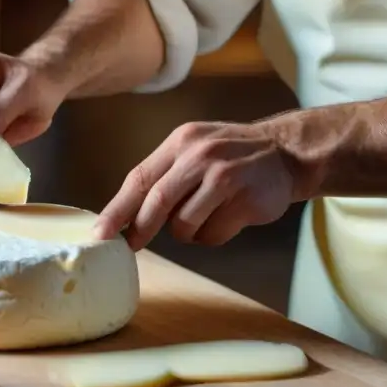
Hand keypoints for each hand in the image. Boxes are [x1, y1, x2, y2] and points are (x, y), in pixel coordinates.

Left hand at [94, 121, 296, 250]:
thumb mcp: (194, 149)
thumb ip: (164, 175)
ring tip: (206, 215)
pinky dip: (213, 236)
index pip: (140, 178)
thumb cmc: (230, 156)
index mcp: (181, 142)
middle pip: (158, 202)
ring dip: (188, 232)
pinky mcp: (247, 201)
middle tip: (134, 245)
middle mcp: (201, 155)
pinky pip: (213, 235)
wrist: (287, 152)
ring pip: (185, 225)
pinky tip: (228, 218)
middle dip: (141, 229)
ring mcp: (226, 177)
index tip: (100, 233)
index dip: (117, 209)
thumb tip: (125, 216)